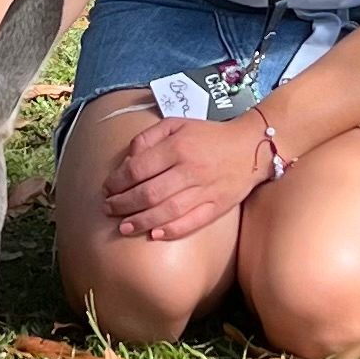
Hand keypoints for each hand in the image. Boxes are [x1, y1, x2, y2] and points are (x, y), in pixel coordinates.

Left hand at [105, 108, 271, 240]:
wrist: (252, 147)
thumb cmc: (209, 135)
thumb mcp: (177, 124)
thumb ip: (149, 137)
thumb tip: (128, 160)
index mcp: (178, 147)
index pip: (138, 169)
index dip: (117, 181)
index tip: (107, 188)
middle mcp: (190, 170)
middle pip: (148, 193)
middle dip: (123, 204)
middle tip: (109, 209)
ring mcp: (205, 190)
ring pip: (167, 211)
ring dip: (141, 221)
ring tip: (123, 228)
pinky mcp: (217, 206)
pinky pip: (192, 222)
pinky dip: (171, 231)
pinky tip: (154, 235)